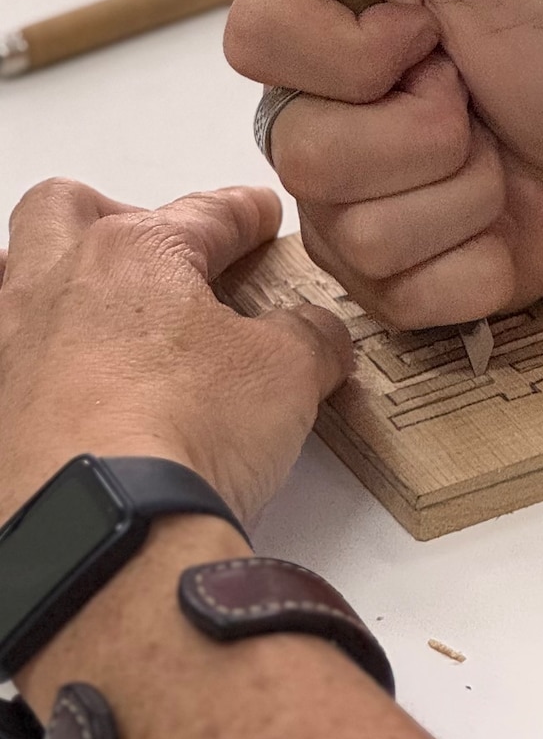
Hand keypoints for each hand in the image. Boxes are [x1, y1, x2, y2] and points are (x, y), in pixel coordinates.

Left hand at [0, 179, 352, 529]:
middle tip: (154, 245)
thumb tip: (317, 335)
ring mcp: (9, 350)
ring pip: (11, 278)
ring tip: (96, 312)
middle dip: (110, 210)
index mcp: (132, 253)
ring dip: (53, 283)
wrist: (106, 527)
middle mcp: (53, 287)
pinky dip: (34, 367)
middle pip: (65, 210)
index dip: (240, 214)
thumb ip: (308, 338)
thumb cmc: (180, 432)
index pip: (200, 213)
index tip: (256, 216)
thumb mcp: (288, 373)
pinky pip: (5, 367)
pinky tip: (68, 394)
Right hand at [224, 0, 542, 326]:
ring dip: (466, 194)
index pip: (253, 41)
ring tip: (496, 159)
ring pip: (360, 232)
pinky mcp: (391, 284)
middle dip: (432, 130)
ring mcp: (345, 207)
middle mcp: (313, 116)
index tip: (429, 30)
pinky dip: (480, 260)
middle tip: (476, 99)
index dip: (351, 50)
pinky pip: (409, 296)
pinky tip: (502, 221)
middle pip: (307, 153)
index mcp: (321, 26)